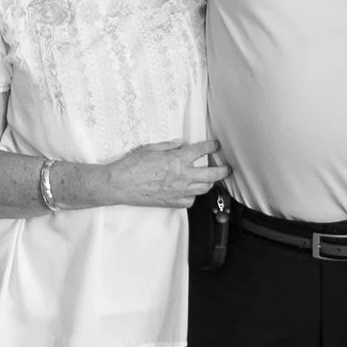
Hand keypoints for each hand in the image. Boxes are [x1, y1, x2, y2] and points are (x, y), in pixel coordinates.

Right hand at [96, 139, 227, 208]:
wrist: (121, 184)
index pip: (201, 151)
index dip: (211, 147)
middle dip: (223, 170)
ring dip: (208, 183)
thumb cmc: (132, 166)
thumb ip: (169, 146)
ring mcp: (179, 191)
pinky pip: (191, 201)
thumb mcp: (150, 148)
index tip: (214, 146)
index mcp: (177, 159)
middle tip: (226, 168)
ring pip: (204, 189)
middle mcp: (182, 176)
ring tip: (208, 179)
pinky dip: (193, 196)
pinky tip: (189, 191)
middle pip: (212, 174)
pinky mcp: (173, 202)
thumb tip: (179, 144)